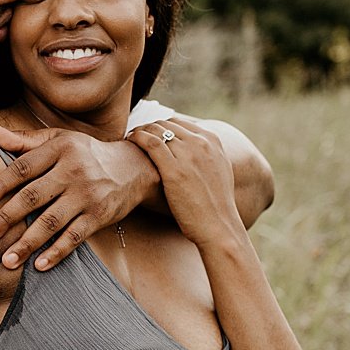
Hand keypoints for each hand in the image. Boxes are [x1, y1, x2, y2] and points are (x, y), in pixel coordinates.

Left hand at [0, 124, 151, 271]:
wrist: (133, 167)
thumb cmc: (86, 154)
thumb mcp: (59, 140)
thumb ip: (25, 140)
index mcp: (59, 149)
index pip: (23, 168)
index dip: (1, 185)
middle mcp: (72, 171)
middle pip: (34, 196)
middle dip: (8, 218)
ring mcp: (87, 195)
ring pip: (52, 221)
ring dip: (28, 243)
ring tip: (8, 260)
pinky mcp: (99, 215)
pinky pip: (75, 236)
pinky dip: (58, 252)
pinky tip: (40, 265)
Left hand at [127, 118, 244, 250]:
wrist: (218, 225)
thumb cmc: (215, 205)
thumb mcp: (219, 171)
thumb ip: (206, 155)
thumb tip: (193, 150)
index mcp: (213, 141)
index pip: (180, 123)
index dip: (162, 126)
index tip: (151, 134)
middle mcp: (201, 143)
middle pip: (166, 123)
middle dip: (149, 127)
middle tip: (137, 136)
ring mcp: (188, 154)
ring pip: (156, 129)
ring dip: (140, 130)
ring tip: (131, 138)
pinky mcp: (173, 168)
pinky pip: (150, 142)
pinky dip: (137, 138)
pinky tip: (130, 142)